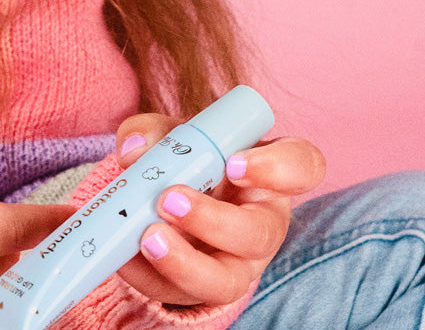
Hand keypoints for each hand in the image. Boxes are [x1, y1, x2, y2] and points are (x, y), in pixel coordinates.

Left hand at [112, 112, 325, 307]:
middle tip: (169, 199)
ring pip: (228, 281)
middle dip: (214, 221)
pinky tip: (122, 254)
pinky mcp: (200, 289)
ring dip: (184, 262)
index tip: (234, 163)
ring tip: (146, 238)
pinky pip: (179, 292)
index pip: (301, 165)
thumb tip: (133, 149)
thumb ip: (152, 132)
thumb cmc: (184, 158)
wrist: (162, 195)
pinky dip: (145, 273)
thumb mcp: (168, 135)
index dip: (278, 168)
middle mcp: (261, 221)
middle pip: (261, 233)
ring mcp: (235, 263)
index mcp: (265, 172)